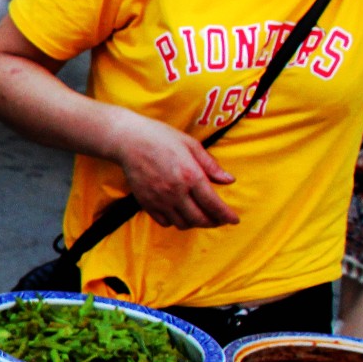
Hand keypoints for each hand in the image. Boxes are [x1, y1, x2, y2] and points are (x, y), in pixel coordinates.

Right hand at [109, 112, 238, 228]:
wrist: (128, 141)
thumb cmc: (161, 138)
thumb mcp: (191, 145)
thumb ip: (211, 165)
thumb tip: (230, 180)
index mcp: (190, 175)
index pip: (213, 204)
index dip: (226, 215)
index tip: (234, 220)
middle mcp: (176, 192)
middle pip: (200, 219)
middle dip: (213, 223)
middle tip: (219, 220)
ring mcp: (160, 200)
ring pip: (182, 224)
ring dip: (195, 223)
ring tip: (200, 216)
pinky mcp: (146, 203)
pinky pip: (164, 222)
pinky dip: (175, 222)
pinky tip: (180, 213)